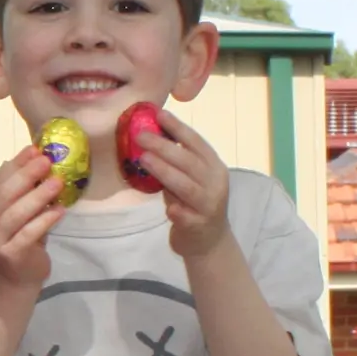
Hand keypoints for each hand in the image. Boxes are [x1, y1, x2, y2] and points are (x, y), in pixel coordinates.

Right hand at [0, 142, 65, 291]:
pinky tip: (59, 211)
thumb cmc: (22, 235)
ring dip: (38, 196)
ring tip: (58, 182)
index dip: (18, 163)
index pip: (0, 179)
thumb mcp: (20, 209)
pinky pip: (28, 234)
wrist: (18, 275)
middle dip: (27, 175)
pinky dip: (44, 221)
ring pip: (16, 214)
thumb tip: (38, 155)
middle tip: (47, 161)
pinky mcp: (10, 253)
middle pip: (5, 194)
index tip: (36, 149)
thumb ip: (24, 188)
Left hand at [138, 111, 233, 258]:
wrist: (209, 241)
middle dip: (164, 147)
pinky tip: (169, 208)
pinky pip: (187, 217)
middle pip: (189, 162)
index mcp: (213, 167)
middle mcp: (215, 183)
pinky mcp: (199, 226)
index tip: (159, 114)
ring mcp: (208, 206)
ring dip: (165, 172)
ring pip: (187, 187)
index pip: (197, 143)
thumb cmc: (195, 203)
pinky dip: (178, 211)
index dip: (178, 128)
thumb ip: (176, 161)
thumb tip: (151, 135)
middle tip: (141, 135)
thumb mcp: (191, 178)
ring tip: (144, 159)